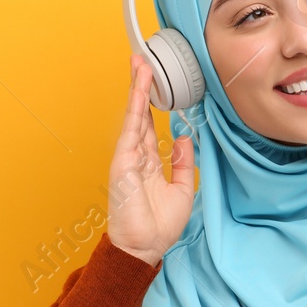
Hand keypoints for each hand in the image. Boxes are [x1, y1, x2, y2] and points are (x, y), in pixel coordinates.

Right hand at [107, 54, 195, 266]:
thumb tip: (184, 138)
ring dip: (138, 88)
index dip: (152, 103)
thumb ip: (182, 163)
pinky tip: (140, 87)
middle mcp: (136, 155)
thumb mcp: (182, 190)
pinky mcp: (123, 160)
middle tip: (142, 59)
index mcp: (149, 162)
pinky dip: (135, 105)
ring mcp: (127, 156)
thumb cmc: (159, 226)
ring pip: (134, 114)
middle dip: (141, 86)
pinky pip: (131, 126)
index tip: (154, 81)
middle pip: (139, 113)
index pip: (149, 125)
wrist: (145, 248)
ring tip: (141, 62)